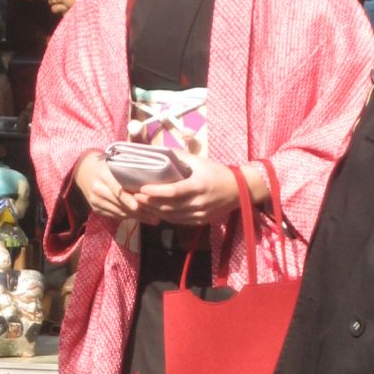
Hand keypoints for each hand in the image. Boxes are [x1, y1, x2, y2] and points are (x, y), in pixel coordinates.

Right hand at [74, 152, 159, 224]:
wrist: (82, 170)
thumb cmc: (104, 164)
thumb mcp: (114, 163)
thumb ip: (127, 171)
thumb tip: (149, 181)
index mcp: (103, 175)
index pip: (117, 190)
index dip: (128, 199)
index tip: (139, 206)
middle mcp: (98, 190)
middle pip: (120, 204)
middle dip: (139, 212)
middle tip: (156, 216)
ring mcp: (96, 201)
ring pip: (119, 212)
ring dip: (137, 217)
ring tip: (153, 219)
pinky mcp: (96, 209)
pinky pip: (115, 216)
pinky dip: (128, 217)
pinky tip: (141, 218)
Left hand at [135, 157, 261, 226]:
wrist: (239, 190)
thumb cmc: (218, 172)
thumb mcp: (200, 161)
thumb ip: (179, 157)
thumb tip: (159, 152)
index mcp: (198, 186)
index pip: (173, 192)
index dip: (156, 192)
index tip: (141, 189)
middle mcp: (199, 202)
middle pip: (169, 206)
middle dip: (149, 203)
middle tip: (134, 197)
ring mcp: (200, 214)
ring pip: (172, 216)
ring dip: (155, 211)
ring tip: (141, 205)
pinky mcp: (200, 221)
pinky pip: (179, 221)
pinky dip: (166, 217)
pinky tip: (156, 211)